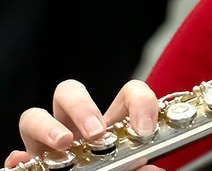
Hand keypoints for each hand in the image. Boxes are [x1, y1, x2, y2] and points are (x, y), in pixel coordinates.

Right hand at [4, 79, 162, 170]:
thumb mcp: (129, 168)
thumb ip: (139, 166)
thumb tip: (149, 166)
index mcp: (110, 124)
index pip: (128, 94)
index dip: (140, 102)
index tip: (145, 130)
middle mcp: (76, 127)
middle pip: (69, 92)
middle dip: (81, 106)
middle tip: (96, 132)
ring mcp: (49, 142)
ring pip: (35, 115)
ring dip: (46, 125)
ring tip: (63, 143)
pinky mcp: (32, 163)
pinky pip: (18, 154)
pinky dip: (20, 158)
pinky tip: (26, 163)